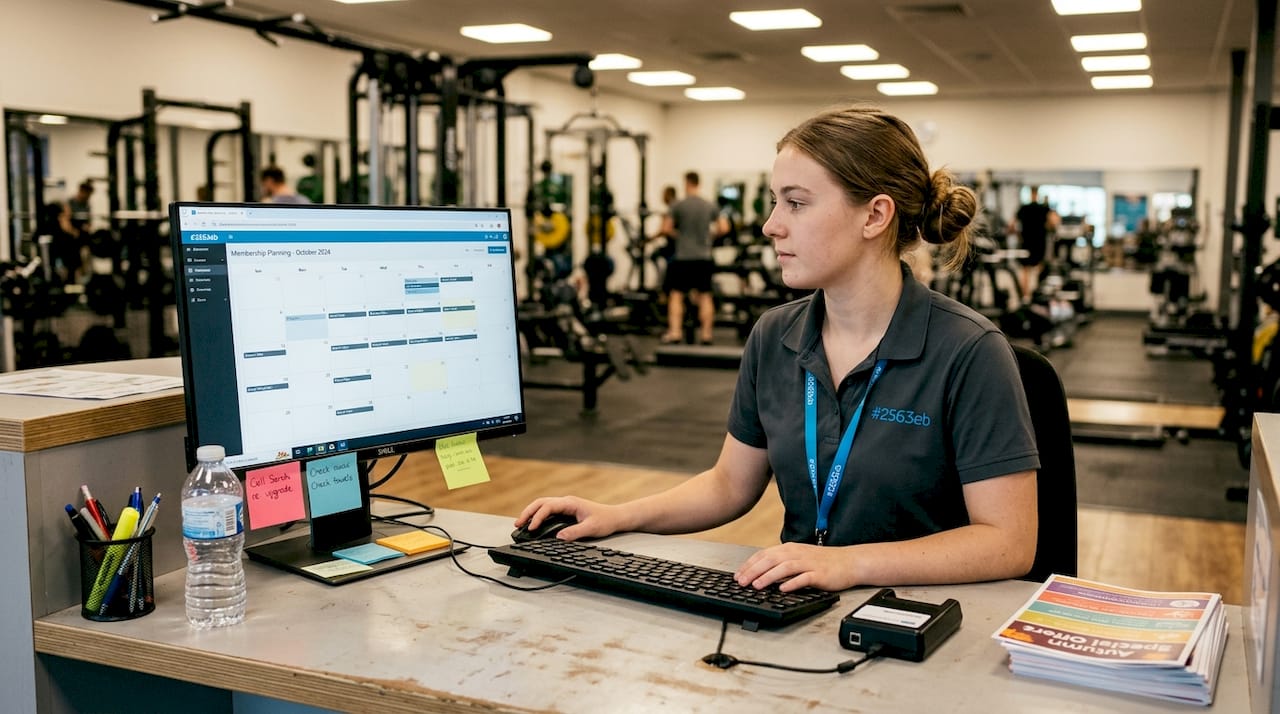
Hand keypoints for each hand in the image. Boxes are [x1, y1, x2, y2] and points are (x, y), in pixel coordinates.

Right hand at [514, 496, 625, 540]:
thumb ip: (575, 533)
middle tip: (517, 524)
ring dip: (531, 513)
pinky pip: (548, 510)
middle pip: (541, 502)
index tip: (531, 528)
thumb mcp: (591, 528)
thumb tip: (558, 538)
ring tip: (521, 524)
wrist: (615, 517)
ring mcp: (566, 506)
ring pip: (543, 505)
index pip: (548, 506)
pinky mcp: (566, 511)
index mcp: (570, 503)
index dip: (537, 517)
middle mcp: (566, 502)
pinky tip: (534, 524)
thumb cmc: (606, 520)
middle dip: (528, 512)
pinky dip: (538, 515)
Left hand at [735, 542, 856, 592]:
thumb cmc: (823, 561)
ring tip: (757, 585)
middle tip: (741, 582)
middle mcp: (797, 554)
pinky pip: (804, 578)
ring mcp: (808, 563)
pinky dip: (792, 583)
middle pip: (771, 560)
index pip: (764, 555)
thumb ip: (782, 563)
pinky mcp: (819, 574)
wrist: (849, 562)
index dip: (749, 565)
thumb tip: (761, 573)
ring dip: (769, 576)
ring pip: (784, 568)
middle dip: (754, 571)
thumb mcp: (799, 558)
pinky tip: (783, 589)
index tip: (738, 575)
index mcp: (790, 549)